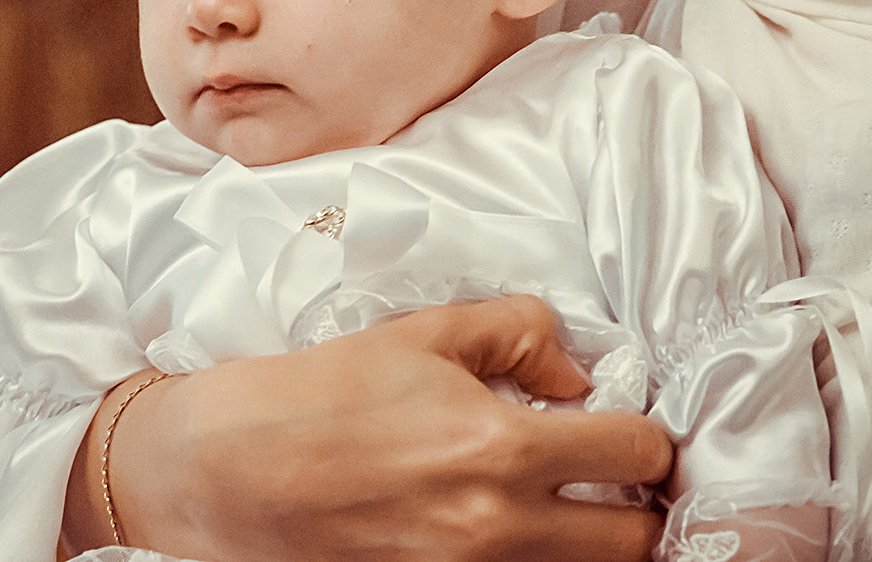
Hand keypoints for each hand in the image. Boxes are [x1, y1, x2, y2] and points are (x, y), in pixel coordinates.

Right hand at [64, 295, 672, 560]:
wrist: (226, 471)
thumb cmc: (316, 396)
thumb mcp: (420, 334)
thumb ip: (516, 333)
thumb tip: (575, 371)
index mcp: (500, 445)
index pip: (638, 452)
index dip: (646, 435)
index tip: (627, 428)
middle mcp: (497, 525)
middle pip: (636, 541)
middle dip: (639, 505)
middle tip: (615, 480)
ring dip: (591, 540)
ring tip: (569, 507)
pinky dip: (535, 560)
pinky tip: (512, 528)